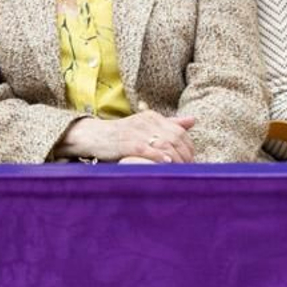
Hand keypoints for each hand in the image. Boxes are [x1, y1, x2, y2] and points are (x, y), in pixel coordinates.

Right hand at [58, 110, 197, 162]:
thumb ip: (169, 124)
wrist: (94, 136)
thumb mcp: (145, 126)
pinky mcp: (126, 143)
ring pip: (164, 144)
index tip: (192, 160)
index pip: (180, 131)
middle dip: (185, 155)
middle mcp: (146, 122)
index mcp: (153, 117)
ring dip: (175, 159)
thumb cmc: (122, 135)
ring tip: (180, 170)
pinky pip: (146, 149)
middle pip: (175, 138)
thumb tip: (193, 120)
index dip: (189, 147)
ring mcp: (136, 132)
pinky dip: (158, 157)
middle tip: (189, 168)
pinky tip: (166, 164)